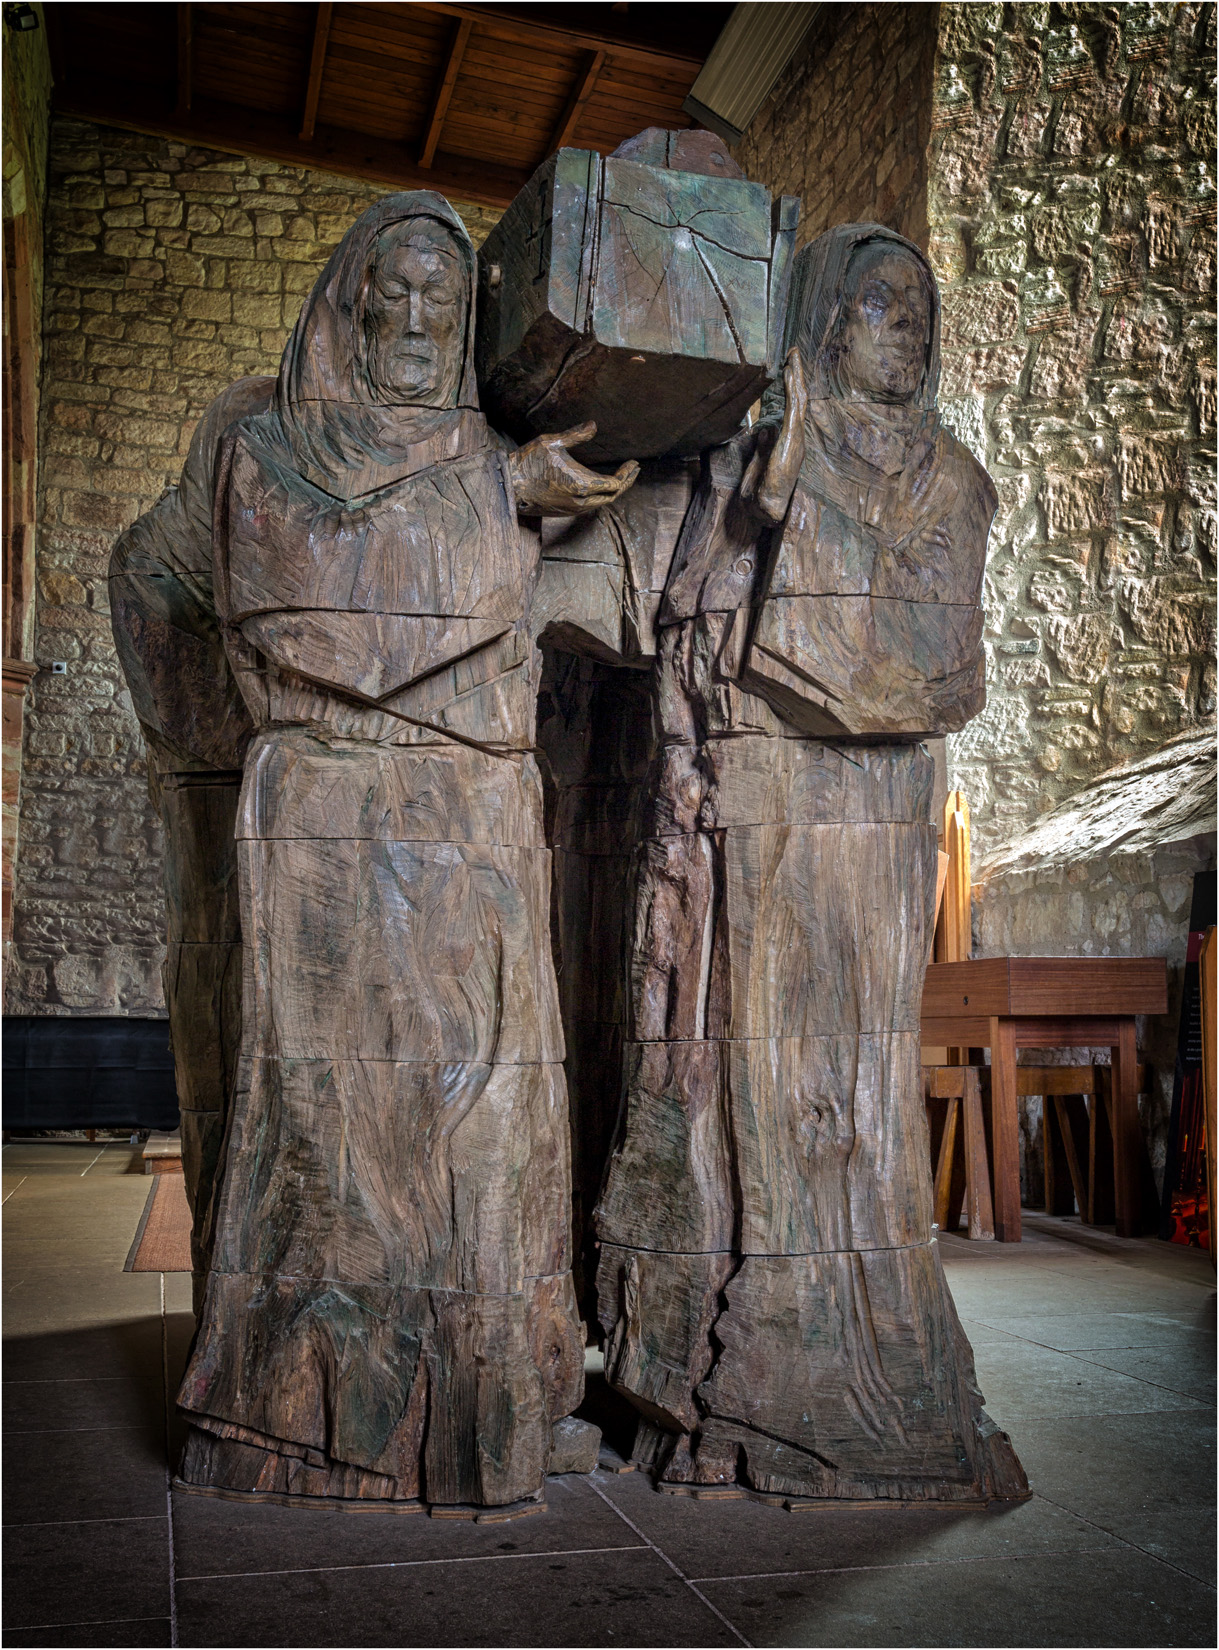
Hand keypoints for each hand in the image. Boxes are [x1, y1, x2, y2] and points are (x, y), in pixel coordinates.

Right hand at [509, 422, 638, 516]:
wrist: (507, 485)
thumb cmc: (528, 462)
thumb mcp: (552, 442)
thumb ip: (576, 435)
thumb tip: (594, 425)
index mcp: (583, 484)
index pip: (615, 484)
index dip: (628, 474)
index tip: (634, 463)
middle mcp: (581, 501)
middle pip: (612, 496)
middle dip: (625, 483)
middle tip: (634, 471)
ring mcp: (572, 509)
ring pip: (601, 503)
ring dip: (613, 491)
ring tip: (621, 479)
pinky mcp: (564, 512)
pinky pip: (589, 506)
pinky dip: (600, 496)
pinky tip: (599, 487)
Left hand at [756, 348, 806, 523]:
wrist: (766, 508)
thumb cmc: (761, 490)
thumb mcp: (759, 461)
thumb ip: (763, 444)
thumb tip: (764, 430)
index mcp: (787, 439)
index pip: (790, 405)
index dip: (790, 385)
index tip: (788, 365)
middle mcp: (795, 435)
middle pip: (798, 398)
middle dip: (797, 374)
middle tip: (794, 352)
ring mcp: (795, 437)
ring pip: (799, 399)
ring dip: (796, 376)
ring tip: (793, 356)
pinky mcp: (790, 440)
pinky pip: (792, 409)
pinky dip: (791, 390)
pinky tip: (789, 373)